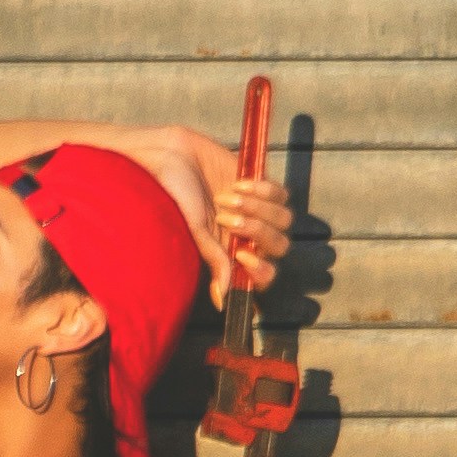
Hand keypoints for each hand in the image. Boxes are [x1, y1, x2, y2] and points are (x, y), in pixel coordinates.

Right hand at [108, 125, 293, 304]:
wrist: (172, 156)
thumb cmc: (175, 196)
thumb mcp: (194, 230)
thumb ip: (215, 260)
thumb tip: (223, 300)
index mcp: (233, 253)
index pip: (264, 275)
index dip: (262, 271)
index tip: (242, 256)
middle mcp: (249, 235)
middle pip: (280, 246)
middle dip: (258, 233)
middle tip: (228, 218)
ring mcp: (258, 210)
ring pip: (284, 219)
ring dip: (258, 209)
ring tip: (227, 197)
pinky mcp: (261, 185)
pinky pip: (281, 193)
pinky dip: (262, 190)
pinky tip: (237, 183)